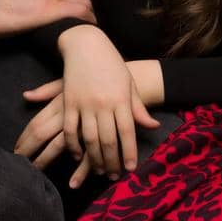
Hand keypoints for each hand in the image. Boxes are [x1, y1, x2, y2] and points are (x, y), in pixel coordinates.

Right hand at [14, 27, 160, 185]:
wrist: (87, 45)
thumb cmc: (112, 65)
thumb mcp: (128, 84)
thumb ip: (138, 108)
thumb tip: (152, 126)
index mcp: (121, 99)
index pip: (127, 131)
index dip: (129, 152)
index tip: (130, 168)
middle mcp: (103, 103)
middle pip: (108, 139)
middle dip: (112, 161)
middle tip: (115, 176)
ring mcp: (84, 103)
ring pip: (89, 138)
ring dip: (94, 158)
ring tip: (100, 170)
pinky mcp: (69, 102)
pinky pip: (70, 129)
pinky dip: (73, 145)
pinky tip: (78, 155)